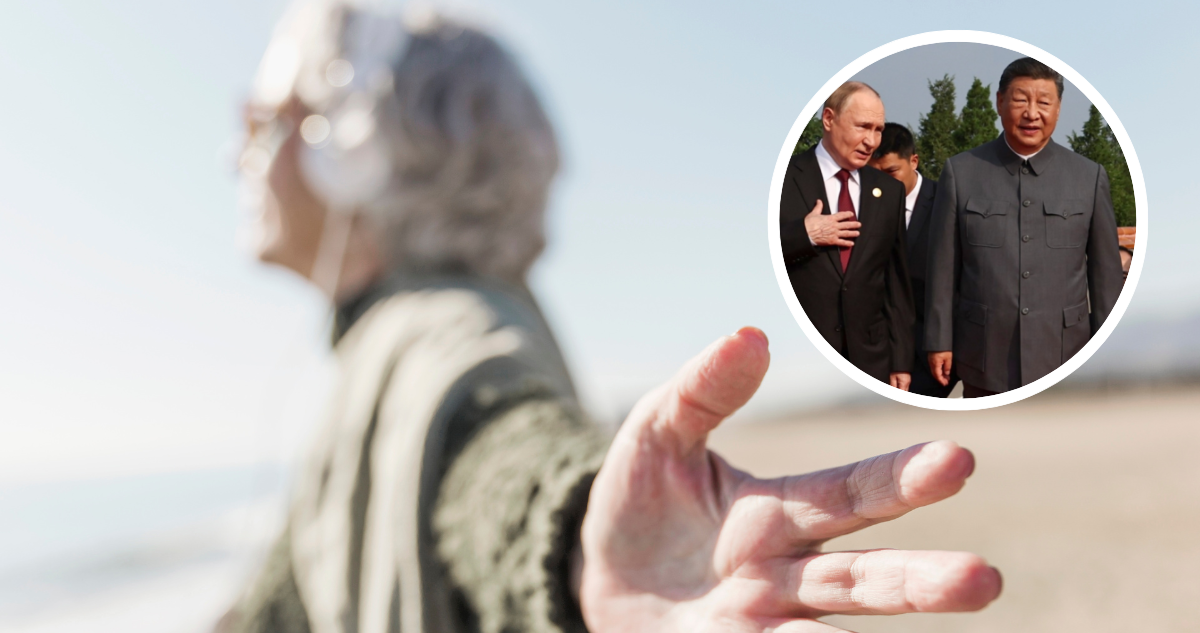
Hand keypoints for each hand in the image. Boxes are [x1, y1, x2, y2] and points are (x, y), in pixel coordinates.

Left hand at [579, 328, 1000, 631]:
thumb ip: (703, 391)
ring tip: (931, 619)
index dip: (901, 479)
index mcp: (776, 514)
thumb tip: (750, 336)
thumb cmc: (641, 504)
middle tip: (983, 580)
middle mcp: (782, 575)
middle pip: (862, 578)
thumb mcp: (659, 434)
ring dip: (875, 627)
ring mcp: (758, 624)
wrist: (594, 579)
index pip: (850, 493)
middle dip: (919, 581)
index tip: (958, 461)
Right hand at [804, 200, 859, 246]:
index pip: (842, 215)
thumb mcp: (814, 213)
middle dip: (854, 224)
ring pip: (846, 233)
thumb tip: (819, 201)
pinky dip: (847, 243)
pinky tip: (852, 244)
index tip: (852, 214)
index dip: (847, 214)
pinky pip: (841, 242)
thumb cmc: (809, 223)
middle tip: (859, 224)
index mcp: (831, 218)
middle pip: (847, 225)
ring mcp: (834, 234)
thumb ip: (818, 207)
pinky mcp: (832, 241)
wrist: (806, 233)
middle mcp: (834, 226)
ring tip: (857, 233)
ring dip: (853, 233)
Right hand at [928, 351, 952, 386]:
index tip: (945, 383)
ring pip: (934, 371)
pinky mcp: (931, 358)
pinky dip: (938, 371)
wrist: (938, 340)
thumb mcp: (948, 358)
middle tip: (946, 382)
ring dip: (939, 375)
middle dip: (940, 379)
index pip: (937, 375)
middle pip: (935, 374)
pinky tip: (942, 371)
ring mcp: (930, 361)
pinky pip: (933, 367)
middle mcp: (931, 363)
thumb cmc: (943, 348)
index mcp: (935, 364)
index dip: (941, 380)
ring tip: (946, 377)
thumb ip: (947, 367)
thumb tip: (946, 373)